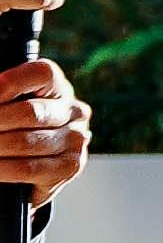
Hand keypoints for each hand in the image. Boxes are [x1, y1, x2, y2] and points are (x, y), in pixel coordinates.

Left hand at [0, 55, 76, 193]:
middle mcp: (74, 110)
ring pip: (26, 142)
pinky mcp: (70, 166)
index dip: (9, 84)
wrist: (28, 155)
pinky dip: (1, 169)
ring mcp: (75, 140)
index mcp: (57, 85)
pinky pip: (28, 168)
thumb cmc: (11, 121)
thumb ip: (1, 94)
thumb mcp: (7, 101)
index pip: (42, 74)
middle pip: (31, 112)